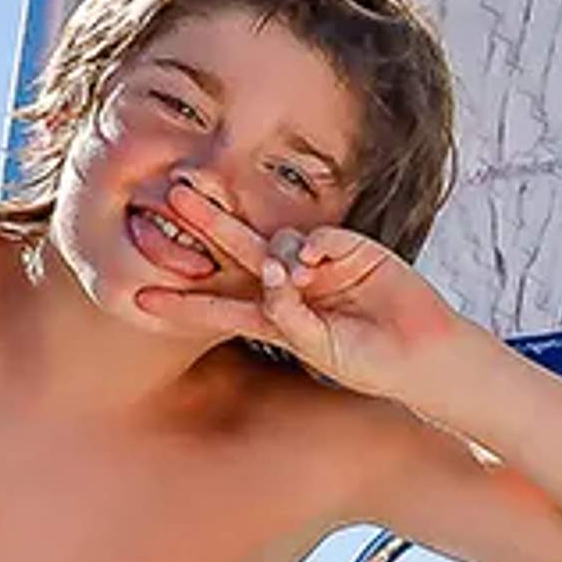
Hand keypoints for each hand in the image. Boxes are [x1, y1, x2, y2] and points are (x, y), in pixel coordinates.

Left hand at [135, 176, 465, 396]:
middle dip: (206, 226)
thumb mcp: (319, 349)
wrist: (423, 355)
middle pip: (238, 252)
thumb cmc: (370, 363)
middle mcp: (291, 286)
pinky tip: (315, 263)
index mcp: (276, 317)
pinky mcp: (353, 248)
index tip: (137, 295)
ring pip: (278, 242)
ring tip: (299, 278)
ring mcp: (321, 265)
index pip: (219, 305)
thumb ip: (289, 317)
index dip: (182, 300)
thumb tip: (272, 275)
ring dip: (277, 254)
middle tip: (174, 197)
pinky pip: (319, 237)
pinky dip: (311, 246)